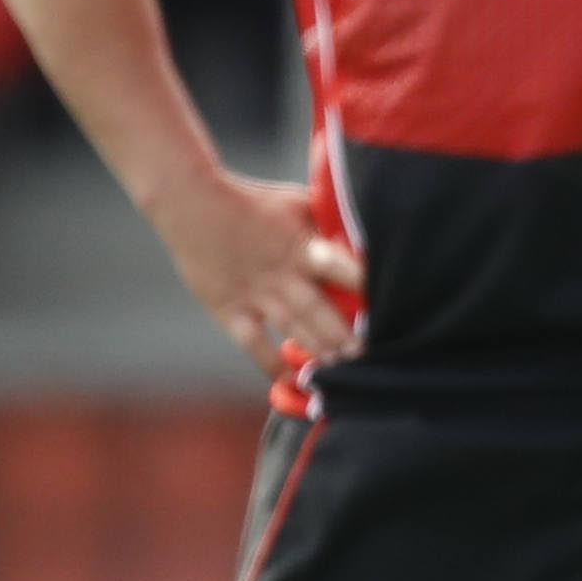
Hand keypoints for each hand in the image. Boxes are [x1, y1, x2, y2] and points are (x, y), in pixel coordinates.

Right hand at [152, 167, 360, 373]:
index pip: (342, 269)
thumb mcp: (298, 203)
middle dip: (345, 334)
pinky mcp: (230, 308)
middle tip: (367, 354)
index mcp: (303, 247)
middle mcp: (283, 275)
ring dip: (318, 350)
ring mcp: (256, 295)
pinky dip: (270, 363)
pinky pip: (253, 343)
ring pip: (293, 328)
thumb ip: (326, 223)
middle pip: (320, 310)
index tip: (389, 306)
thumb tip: (356, 235)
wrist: (193, 205)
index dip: (363, 288)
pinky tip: (290, 379)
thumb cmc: (252, 200)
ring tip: (342, 370)